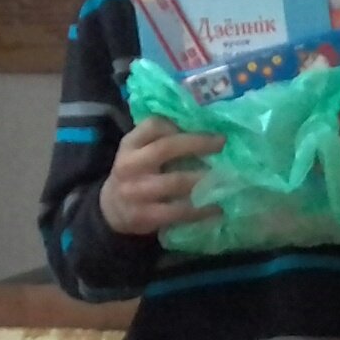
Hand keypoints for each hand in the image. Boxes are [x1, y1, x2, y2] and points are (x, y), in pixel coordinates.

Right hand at [98, 117, 225, 235]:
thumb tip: (207, 127)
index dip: (180, 123)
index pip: (153, 125)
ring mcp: (135, 192)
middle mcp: (129, 165)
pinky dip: (201, 209)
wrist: (111, 209)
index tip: (207, 125)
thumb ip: (164, 138)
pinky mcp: (143, 216)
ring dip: (205, 179)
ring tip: (229, 177)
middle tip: (223, 144)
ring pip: (175, 181)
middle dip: (198, 144)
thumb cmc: (138, 173)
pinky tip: (218, 208)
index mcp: (130, 144)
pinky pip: (177, 211)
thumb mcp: (141, 151)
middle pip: (166, 148)